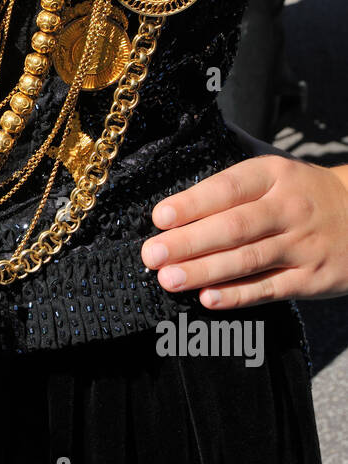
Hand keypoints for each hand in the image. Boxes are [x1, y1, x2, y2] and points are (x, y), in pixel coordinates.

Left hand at [140, 156, 347, 308]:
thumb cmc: (303, 193)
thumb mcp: (276, 170)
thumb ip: (231, 174)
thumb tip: (180, 164)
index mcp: (274, 175)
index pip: (228, 188)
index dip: (192, 203)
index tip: (160, 217)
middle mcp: (288, 208)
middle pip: (233, 227)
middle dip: (188, 242)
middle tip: (152, 255)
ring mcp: (302, 245)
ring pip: (247, 260)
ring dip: (204, 271)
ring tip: (169, 279)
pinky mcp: (311, 279)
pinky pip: (269, 289)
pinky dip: (237, 296)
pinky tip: (208, 299)